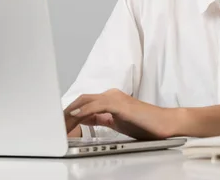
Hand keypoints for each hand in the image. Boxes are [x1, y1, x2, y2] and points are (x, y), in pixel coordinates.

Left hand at [64, 89, 179, 139]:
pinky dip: (84, 110)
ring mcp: (115, 98)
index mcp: (110, 100)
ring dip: (71, 111)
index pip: (85, 103)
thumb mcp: (118, 123)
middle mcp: (111, 95)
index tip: (60, 123)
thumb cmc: (145, 124)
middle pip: (82, 99)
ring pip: (87, 100)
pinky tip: (75, 116)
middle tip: (55, 122)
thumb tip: (88, 121)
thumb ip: (103, 119)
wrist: (164, 124)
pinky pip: (97, 105)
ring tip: (60, 121)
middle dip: (66, 110)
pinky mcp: (120, 104)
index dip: (70, 112)